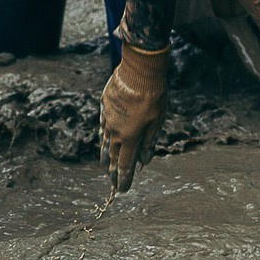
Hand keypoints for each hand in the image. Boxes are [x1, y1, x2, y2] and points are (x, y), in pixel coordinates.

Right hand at [101, 42, 170, 193]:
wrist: (139, 70)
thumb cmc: (153, 96)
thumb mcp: (157, 121)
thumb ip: (149, 142)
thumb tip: (144, 161)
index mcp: (129, 136)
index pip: (124, 163)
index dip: (123, 178)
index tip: (122, 190)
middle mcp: (115, 129)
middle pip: (112, 154)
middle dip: (113, 169)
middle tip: (112, 182)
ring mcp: (107, 116)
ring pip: (105, 139)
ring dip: (105, 153)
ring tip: (104, 164)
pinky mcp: (105, 104)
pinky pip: (103, 124)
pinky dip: (104, 134)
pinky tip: (104, 136)